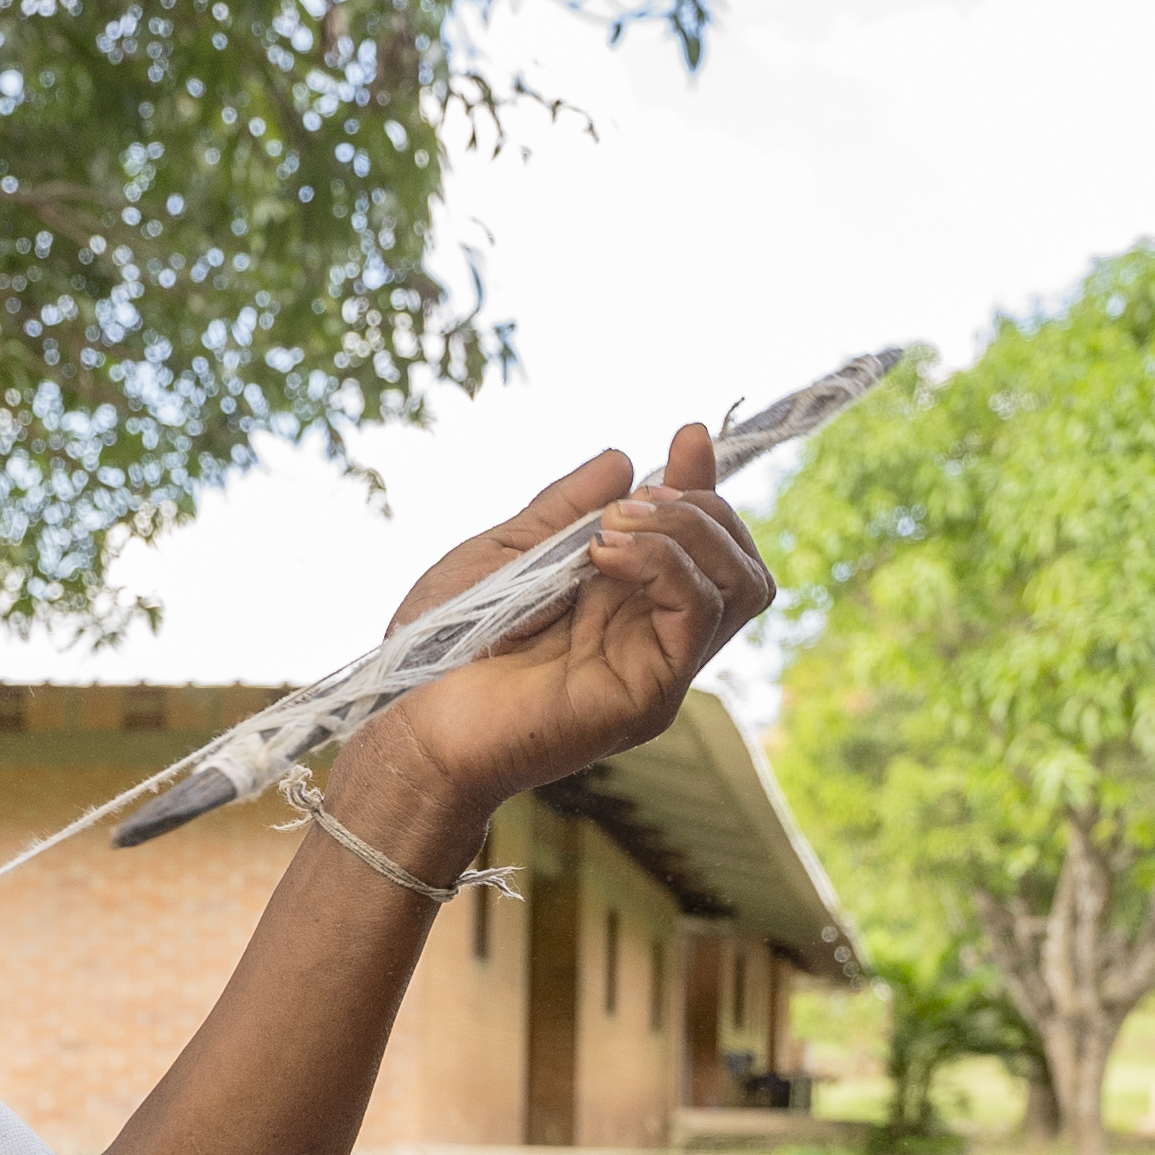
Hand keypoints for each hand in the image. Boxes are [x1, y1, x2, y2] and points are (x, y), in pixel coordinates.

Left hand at [343, 423, 775, 852]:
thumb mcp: (507, 550)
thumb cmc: (446, 644)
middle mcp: (652, 635)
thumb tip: (623, 459)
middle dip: (702, 505)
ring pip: (740, 584)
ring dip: (688, 530)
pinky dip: (665, 564)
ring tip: (614, 526)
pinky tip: (604, 555)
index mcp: (625, 601)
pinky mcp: (651, 696)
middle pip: (739, 562)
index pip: (702, 543)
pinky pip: (698, 614)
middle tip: (628, 502)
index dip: (706, 485)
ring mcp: (658, 668)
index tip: (686, 436)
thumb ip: (564, 509)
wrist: (414, 717)